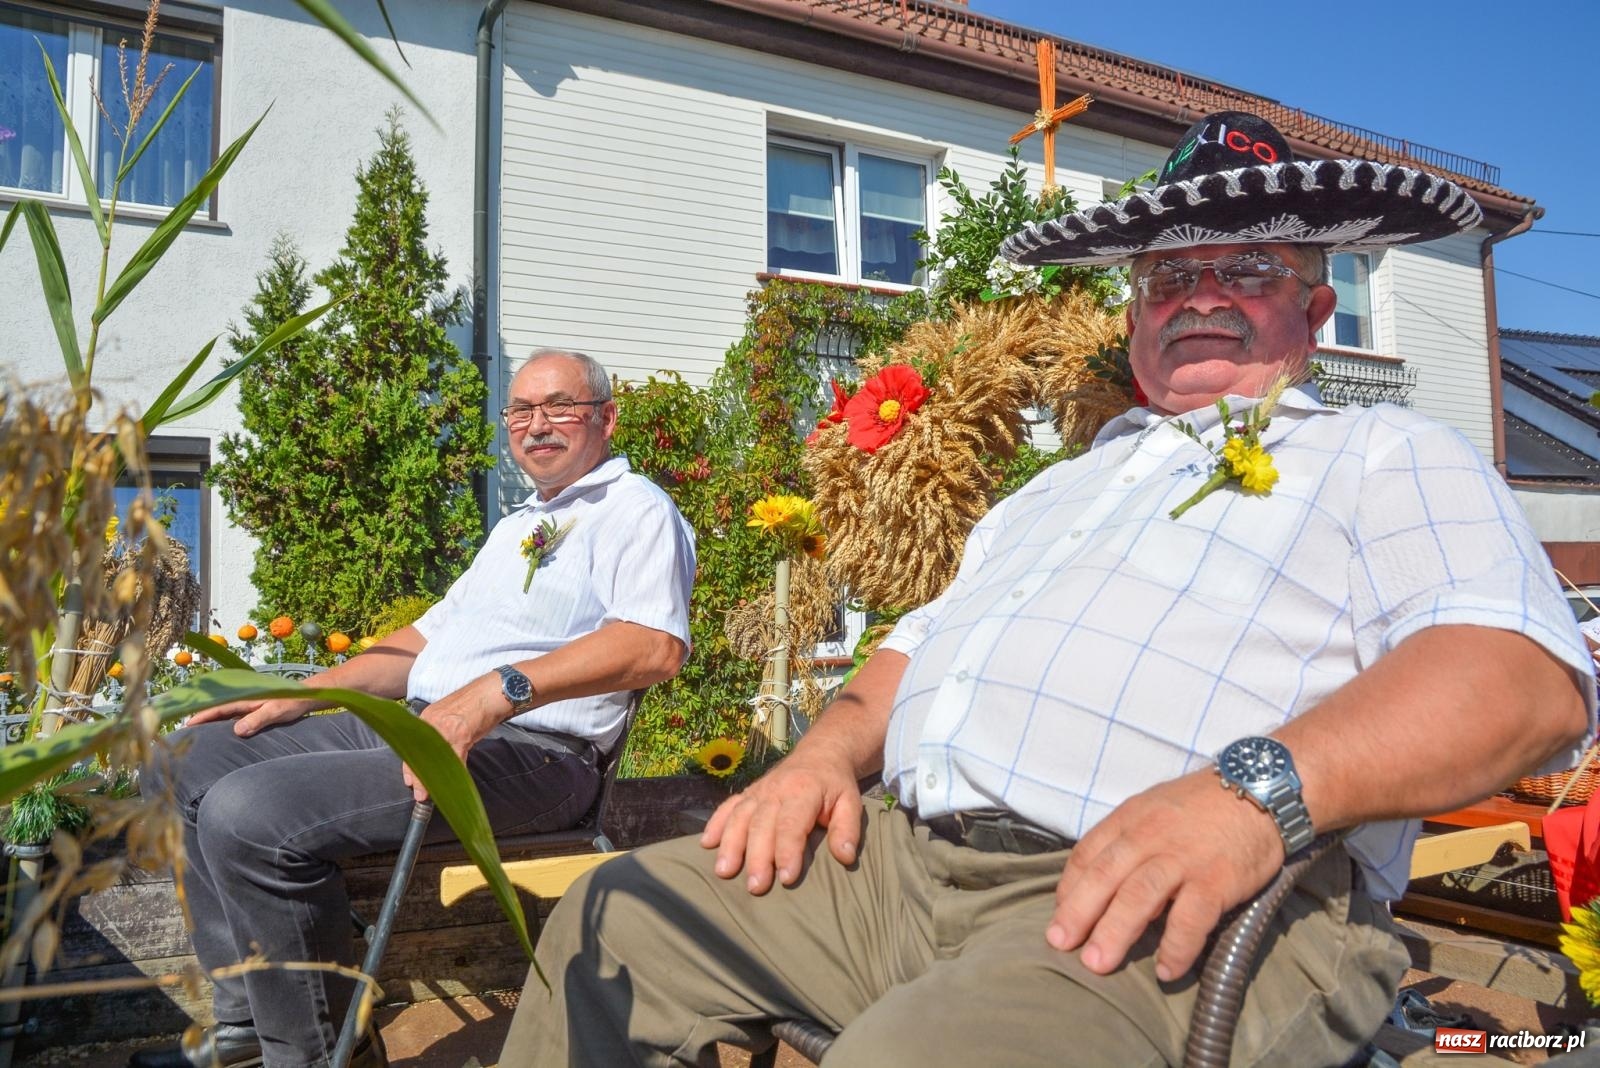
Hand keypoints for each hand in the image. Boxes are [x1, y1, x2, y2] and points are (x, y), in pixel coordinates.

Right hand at [186, 697, 316, 735]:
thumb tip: (237, 731)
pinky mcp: (254, 714)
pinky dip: (224, 726)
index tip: (186, 725)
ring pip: (224, 716)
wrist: (306, 696)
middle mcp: (243, 703)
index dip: (201, 716)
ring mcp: (247, 708)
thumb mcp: (275, 711)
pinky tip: (220, 736)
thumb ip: (257, 720)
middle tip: (184, 734)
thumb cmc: (291, 702)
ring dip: (211, 724)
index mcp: (244, 700)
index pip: (217, 708)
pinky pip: (234, 720)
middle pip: (217, 711)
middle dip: (201, 720)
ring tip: (197, 737)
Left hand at [402, 675, 503, 801]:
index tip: (410, 781)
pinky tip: (457, 782)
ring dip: (432, 780)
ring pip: (434, 761)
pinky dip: (456, 773)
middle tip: (420, 795)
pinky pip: (455, 760)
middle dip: (419, 778)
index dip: (410, 767)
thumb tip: (436, 753)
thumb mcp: (449, 716)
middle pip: (419, 756)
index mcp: (427, 717)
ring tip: (430, 795)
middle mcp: (432, 723)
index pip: (412, 746)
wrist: (491, 692)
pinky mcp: (461, 735)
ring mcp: (446, 729)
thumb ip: (440, 731)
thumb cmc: (474, 703)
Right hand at [700, 747, 862, 893]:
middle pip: (761, 825)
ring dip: (730, 844)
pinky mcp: (747, 792)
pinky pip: (728, 806)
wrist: (820, 754)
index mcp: (803, 791)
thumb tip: (845, 856)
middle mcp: (776, 790)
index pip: (792, 824)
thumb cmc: (835, 785)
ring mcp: (758, 791)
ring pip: (739, 817)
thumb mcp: (851, 803)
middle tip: (756, 887)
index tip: (786, 878)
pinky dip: (716, 824)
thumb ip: (847, 829)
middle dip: (757, 857)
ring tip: (724, 871)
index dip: (788, 851)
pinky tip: (706, 844)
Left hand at [1048, 770, 1285, 981]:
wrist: (1262, 790)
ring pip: (1139, 896)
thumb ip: (1128, 841)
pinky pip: (1191, 918)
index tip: (1060, 917)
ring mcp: (1183, 858)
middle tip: (1060, 945)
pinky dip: (1176, 946)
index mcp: (1130, 819)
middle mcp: (1150, 837)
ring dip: (1115, 932)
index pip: (1087, 854)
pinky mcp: (1217, 879)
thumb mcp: (1154, 808)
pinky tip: (1166, 970)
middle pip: (1105, 877)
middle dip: (1078, 913)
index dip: (1069, 888)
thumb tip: (1102, 885)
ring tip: (1098, 964)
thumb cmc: (1203, 806)